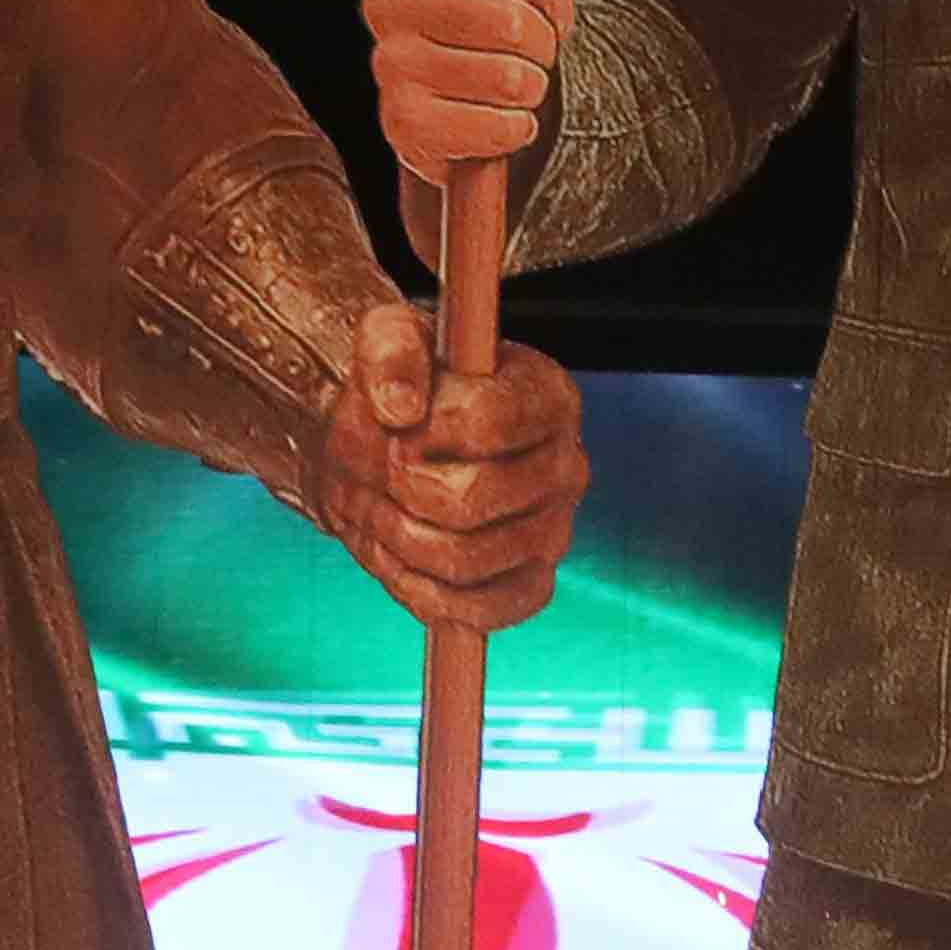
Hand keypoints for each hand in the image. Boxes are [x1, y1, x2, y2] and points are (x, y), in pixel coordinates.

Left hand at [318, 302, 583, 631]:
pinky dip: (425, 591)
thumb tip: (400, 407)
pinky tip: (405, 557)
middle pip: (472, 498)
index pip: (487, 422)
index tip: (399, 421)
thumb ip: (392, 350)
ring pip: (466, 560)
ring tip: (385, 511)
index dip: (423, 429)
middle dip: (403, 489)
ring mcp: (554, 532)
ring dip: (401, 540)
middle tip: (383, 472)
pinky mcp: (532, 584)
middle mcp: (567, 465)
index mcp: (549, 396)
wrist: (387, 451)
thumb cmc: (400, 390)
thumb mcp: (387, 338)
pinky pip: (482, 611)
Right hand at [362, 0, 575, 170]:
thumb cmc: (498, 19)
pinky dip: (515, 127)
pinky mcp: (406, 125)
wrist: (467, 98)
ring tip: (517, 83)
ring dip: (531, 86)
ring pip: (505, 77)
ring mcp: (392, 67)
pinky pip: (493, 127)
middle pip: (505, 20)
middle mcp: (386, 7)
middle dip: (541, 41)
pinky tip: (503, 117)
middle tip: (533, 49)